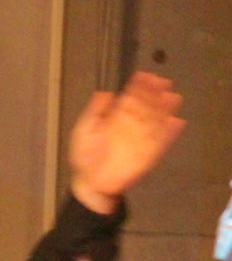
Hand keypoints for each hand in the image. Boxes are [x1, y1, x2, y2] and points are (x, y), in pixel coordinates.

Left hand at [68, 70, 185, 214]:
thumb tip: (105, 92)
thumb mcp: (84, 130)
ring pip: (155, 121)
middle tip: (163, 82)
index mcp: (116, 118)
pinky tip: (176, 122)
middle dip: (155, 94)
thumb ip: (95, 111)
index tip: (145, 76)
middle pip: (146, 106)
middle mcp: (131, 126)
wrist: (91, 184)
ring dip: (164, 109)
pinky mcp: (147, 154)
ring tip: (173, 97)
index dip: (139, 87)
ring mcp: (140, 140)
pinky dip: (169, 133)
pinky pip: (160, 142)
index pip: (131, 98)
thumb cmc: (85, 157)